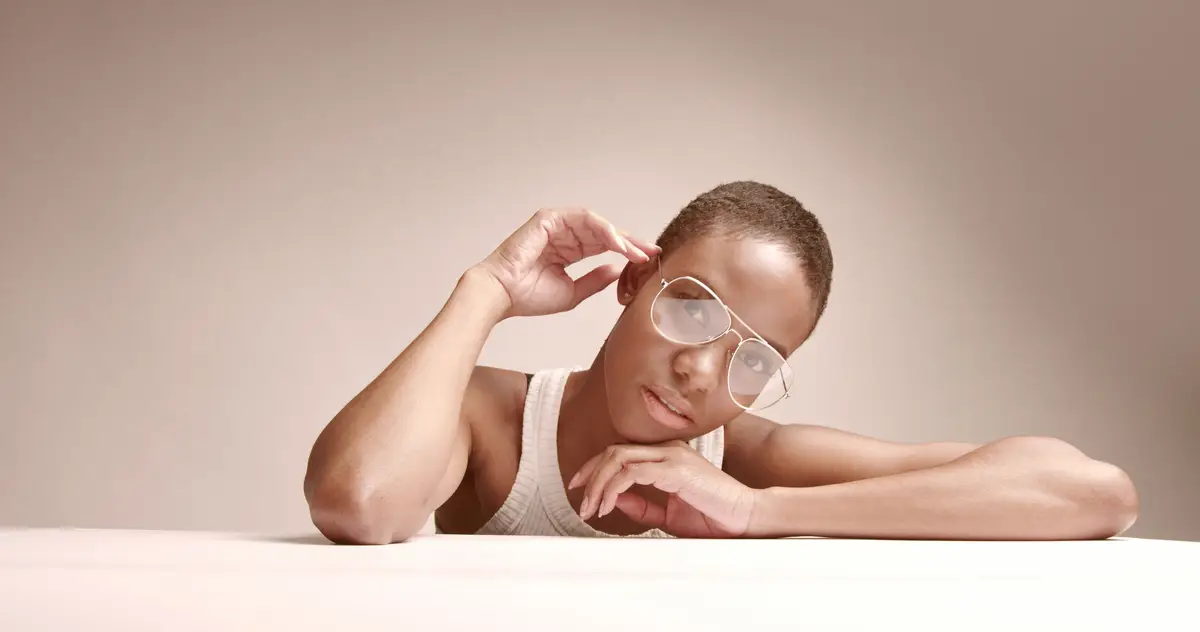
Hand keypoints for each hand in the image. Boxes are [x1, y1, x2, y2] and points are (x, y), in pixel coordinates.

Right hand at [474, 207, 659, 318]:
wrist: (502, 295)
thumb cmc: (528, 296)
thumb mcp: (572, 292)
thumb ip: (594, 280)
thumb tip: (616, 270)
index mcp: (567, 250)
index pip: (603, 246)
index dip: (626, 252)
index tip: (648, 260)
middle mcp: (563, 235)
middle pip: (604, 233)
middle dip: (630, 242)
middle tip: (651, 251)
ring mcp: (556, 224)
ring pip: (597, 224)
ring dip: (619, 237)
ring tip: (637, 252)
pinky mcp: (549, 218)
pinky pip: (583, 219)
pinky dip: (603, 230)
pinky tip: (617, 244)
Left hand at [568, 441, 758, 537]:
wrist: (744, 518)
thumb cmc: (711, 517)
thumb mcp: (667, 514)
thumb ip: (642, 505)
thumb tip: (614, 498)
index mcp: (665, 455)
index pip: (620, 452)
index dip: (594, 468)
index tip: (580, 488)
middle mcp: (666, 449)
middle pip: (613, 451)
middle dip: (590, 475)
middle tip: (581, 501)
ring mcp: (671, 456)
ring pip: (618, 458)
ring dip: (598, 484)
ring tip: (592, 509)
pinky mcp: (675, 469)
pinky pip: (632, 473)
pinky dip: (614, 489)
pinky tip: (610, 506)